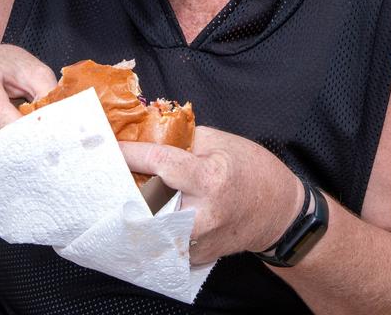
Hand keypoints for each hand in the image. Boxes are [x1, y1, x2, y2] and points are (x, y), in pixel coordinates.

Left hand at [121, 126, 303, 264]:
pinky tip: (150, 212)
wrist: (279, 212)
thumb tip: (148, 133)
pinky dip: (154, 225)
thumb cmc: (253, 170)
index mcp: (209, 179)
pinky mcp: (197, 257)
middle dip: (128, 186)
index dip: (131, 154)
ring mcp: (199, 241)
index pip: (160, 163)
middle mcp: (202, 214)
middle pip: (147, 201)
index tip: (110, 146)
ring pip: (152, 226)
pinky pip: (165, 240)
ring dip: (139, 208)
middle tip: (112, 174)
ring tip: (128, 192)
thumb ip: (183, 139)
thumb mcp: (221, 142)